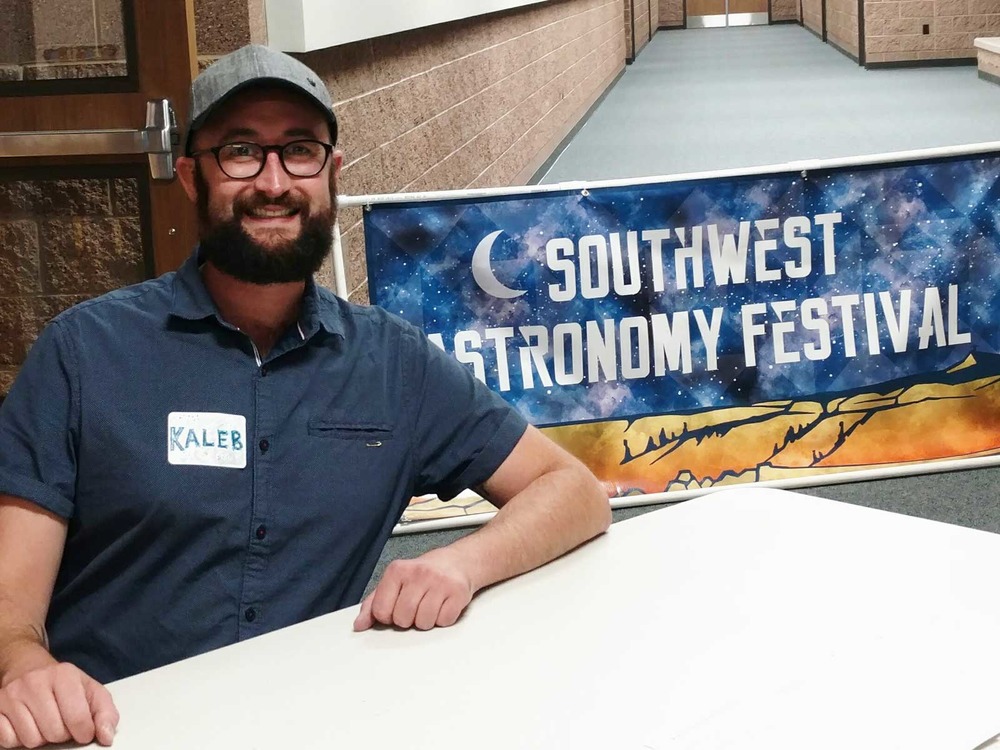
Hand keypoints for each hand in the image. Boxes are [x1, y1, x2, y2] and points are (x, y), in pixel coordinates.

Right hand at [0, 663, 117, 747]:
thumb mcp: (90, 690)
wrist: (28, 668)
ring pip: (31, 739)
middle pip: (54, 732)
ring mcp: (11, 695)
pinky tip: (26, 724)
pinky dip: (18, 739)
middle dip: (61, 734)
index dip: (84, 732)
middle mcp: (35, 682)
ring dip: (40, 737)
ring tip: (43, 721)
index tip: (84, 731)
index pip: (78, 718)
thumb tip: (106, 736)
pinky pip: (8, 740)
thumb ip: (105, 713)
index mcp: (64, 675)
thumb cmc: (63, 684)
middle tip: (60, 722)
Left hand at [353, 549, 474, 630]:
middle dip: (408, 619)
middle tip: (415, 606)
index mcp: (397, 570)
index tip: (395, 608)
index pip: (381, 610)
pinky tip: (442, 605)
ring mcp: (440, 582)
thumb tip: (359, 624)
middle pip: (402, 619)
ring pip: (423, 623)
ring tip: (429, 605)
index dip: (387, 616)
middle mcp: (418, 573)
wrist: (457, 562)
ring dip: (425, 621)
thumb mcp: (394, 582)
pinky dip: (442, 620)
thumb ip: (373, 603)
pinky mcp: (458, 592)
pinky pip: (443, 622)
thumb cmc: (423, 574)